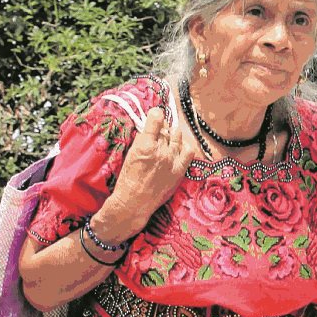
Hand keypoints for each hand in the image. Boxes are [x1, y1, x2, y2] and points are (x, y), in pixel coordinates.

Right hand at [99, 107, 198, 237]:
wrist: (134, 202)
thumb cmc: (127, 179)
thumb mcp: (130, 155)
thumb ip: (141, 140)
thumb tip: (149, 127)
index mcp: (145, 145)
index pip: (156, 119)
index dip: (156, 114)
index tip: (156, 114)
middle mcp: (161, 150)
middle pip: (167, 128)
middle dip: (162, 127)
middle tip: (158, 132)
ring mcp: (172, 160)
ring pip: (178, 136)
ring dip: (173, 135)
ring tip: (167, 139)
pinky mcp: (180, 170)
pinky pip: (189, 151)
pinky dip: (185, 146)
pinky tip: (179, 147)